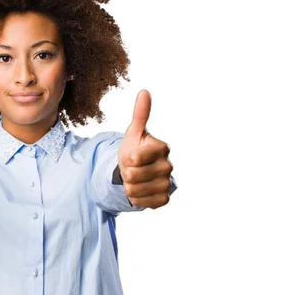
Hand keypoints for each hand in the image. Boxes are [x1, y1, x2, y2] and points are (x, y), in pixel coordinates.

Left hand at [117, 89, 173, 208]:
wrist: (138, 172)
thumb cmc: (135, 150)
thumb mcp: (134, 133)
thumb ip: (140, 114)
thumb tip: (144, 92)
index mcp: (162, 148)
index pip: (135, 158)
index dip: (126, 159)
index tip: (130, 157)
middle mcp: (168, 166)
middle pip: (133, 175)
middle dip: (126, 173)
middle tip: (131, 170)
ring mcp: (168, 183)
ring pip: (136, 190)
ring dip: (129, 186)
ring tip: (133, 180)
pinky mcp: (164, 198)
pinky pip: (143, 203)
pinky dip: (135, 198)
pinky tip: (138, 191)